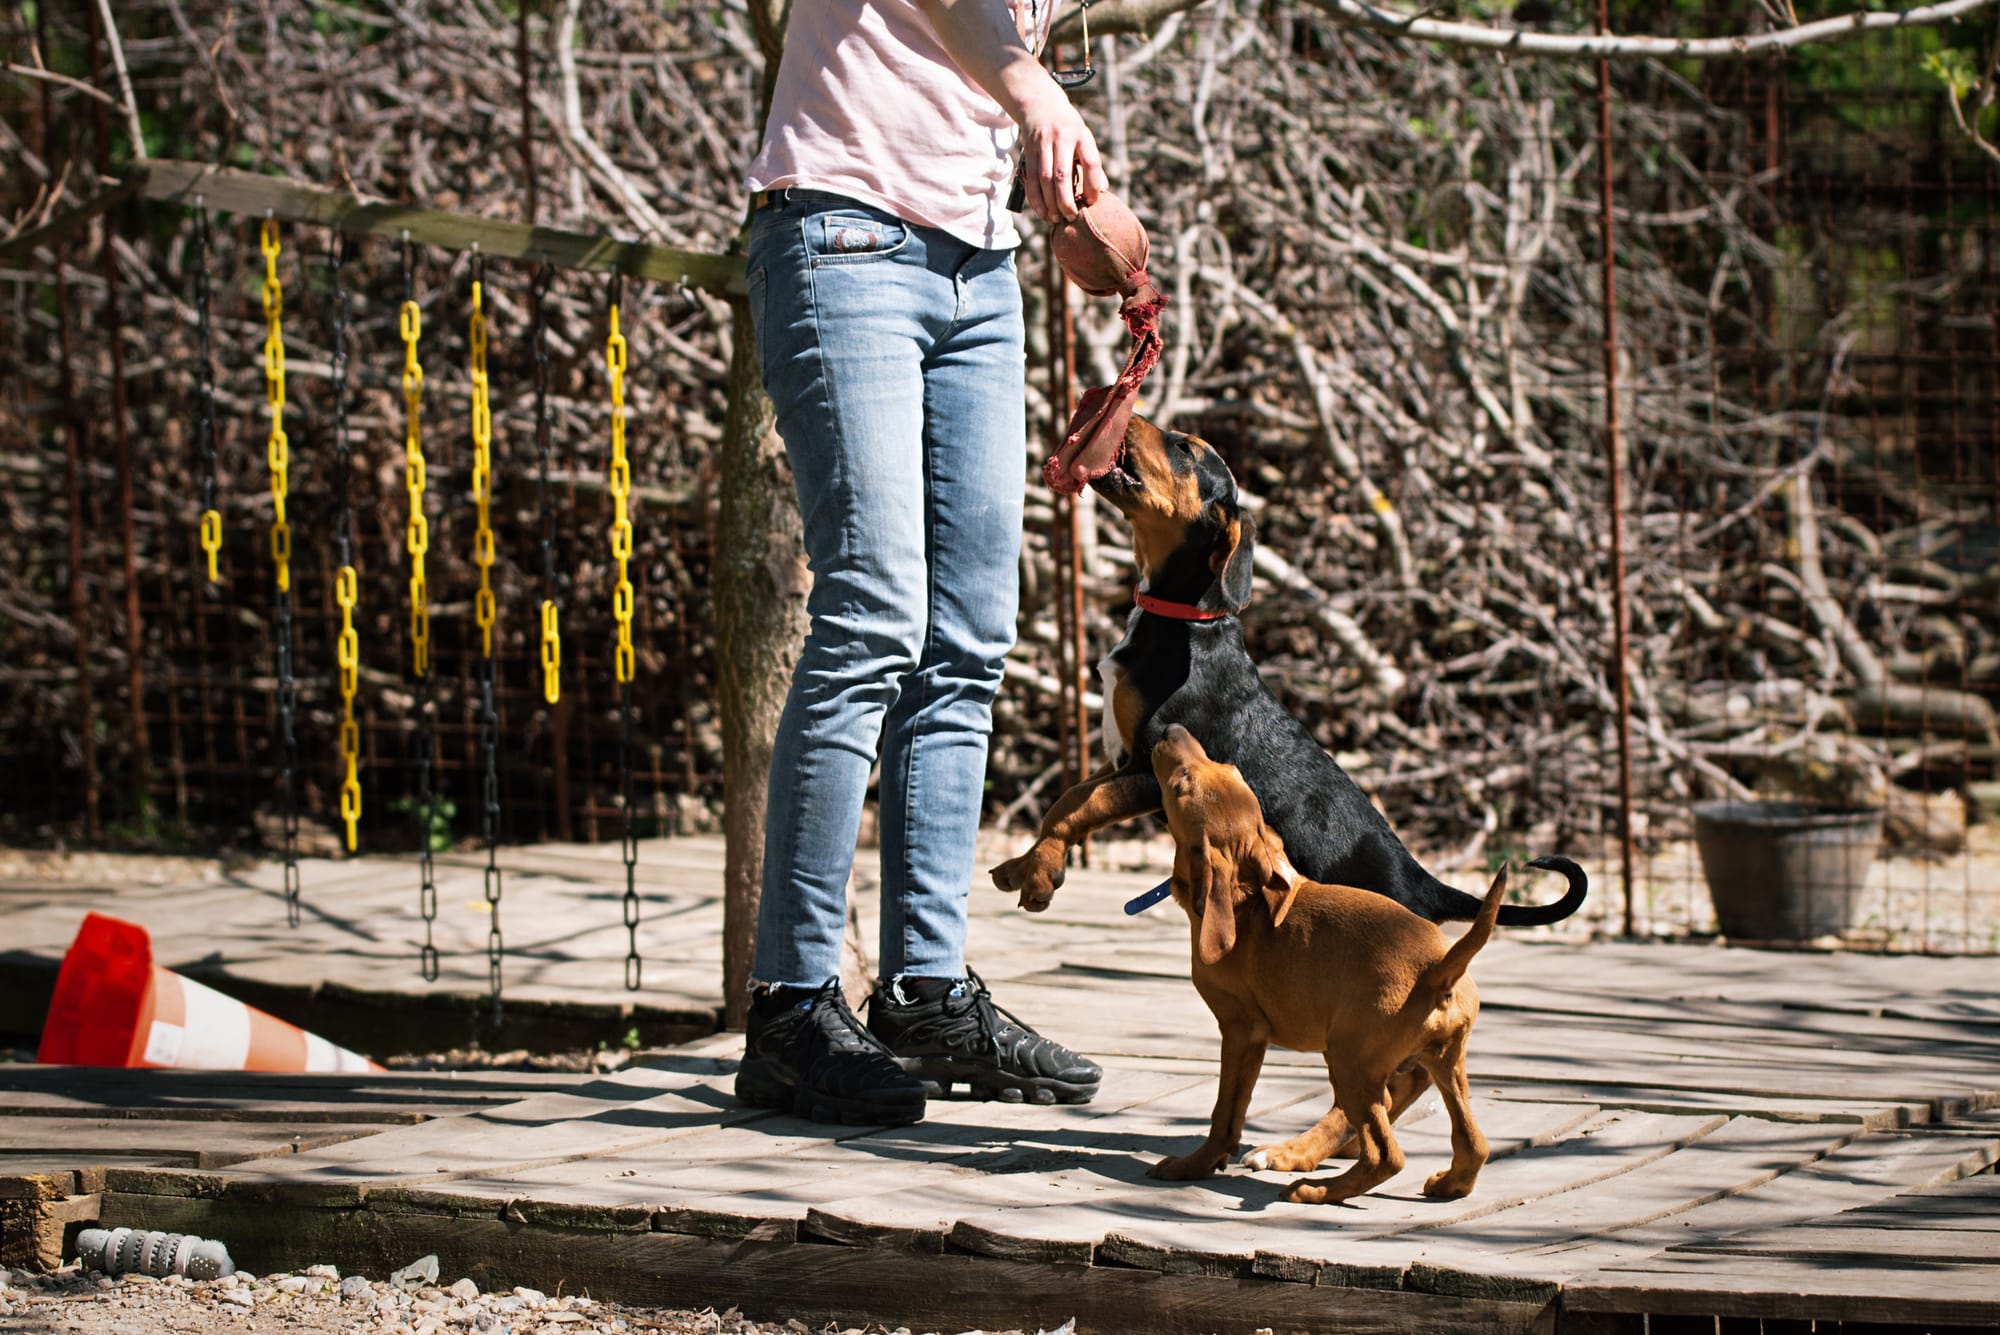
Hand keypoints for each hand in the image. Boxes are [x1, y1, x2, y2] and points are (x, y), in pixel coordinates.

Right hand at [1017, 82, 1107, 222]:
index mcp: (1081, 135)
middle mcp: (1062, 138)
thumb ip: (1091, 164)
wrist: (1040, 104)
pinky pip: (1031, 179)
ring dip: (1049, 203)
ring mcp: (1043, 144)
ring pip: (1044, 179)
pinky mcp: (1028, 151)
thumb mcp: (1083, 138)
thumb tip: (1102, 191)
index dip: (1092, 185)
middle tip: (1071, 217)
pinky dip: (1035, 198)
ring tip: (1056, 218)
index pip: (1091, 162)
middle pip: (1062, 175)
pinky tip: (1042, 211)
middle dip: (1066, 201)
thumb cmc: (1068, 128)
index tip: (1092, 202)